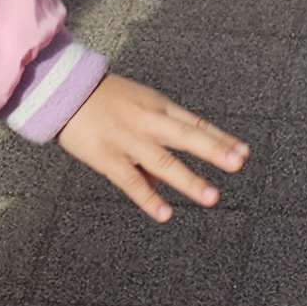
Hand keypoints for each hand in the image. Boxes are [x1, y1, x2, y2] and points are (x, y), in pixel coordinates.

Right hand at [57, 74, 247, 221]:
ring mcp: (127, 139)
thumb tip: (163, 180)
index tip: (244, 153)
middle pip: (186, 135)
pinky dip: (148, 197)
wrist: (62, 91)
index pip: (195, 124)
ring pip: (163, 160)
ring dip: (188, 180)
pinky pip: (130, 180)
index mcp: (158, 107)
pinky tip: (165, 214)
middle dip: (215, 150)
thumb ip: (155, 140)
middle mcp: (147, 121)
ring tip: (212, 197)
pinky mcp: (107, 156)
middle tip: (238, 164)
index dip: (221, 139)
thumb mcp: (137, 109)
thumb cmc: (103, 101)